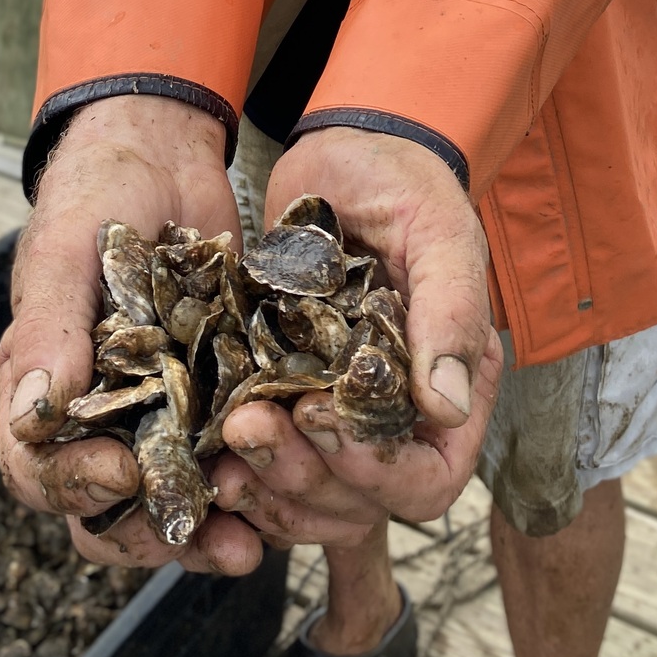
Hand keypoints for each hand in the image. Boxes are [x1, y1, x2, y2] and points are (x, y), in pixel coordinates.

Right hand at [0, 95, 263, 575]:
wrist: (161, 147)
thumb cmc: (95, 190)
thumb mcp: (66, 249)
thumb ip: (48, 329)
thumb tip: (35, 418)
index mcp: (43, 386)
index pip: (39, 470)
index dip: (73, 486)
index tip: (120, 472)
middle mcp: (98, 412)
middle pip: (108, 510)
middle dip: (153, 533)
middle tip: (203, 533)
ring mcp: (158, 407)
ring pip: (173, 498)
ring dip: (210, 526)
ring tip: (255, 538)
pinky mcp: (216, 392)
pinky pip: (227, 455)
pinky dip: (254, 480)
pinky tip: (291, 489)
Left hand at [210, 126, 500, 546]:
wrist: (344, 150)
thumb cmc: (403, 181)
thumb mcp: (438, 230)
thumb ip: (451, 310)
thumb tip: (447, 403)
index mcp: (449, 389)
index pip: (429, 480)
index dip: (375, 472)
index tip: (318, 417)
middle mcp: (397, 417)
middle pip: (360, 505)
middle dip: (301, 476)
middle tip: (246, 422)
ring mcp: (337, 414)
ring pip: (308, 501)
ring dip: (264, 486)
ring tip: (223, 437)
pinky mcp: (286, 397)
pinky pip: (266, 468)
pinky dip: (237, 469)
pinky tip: (205, 442)